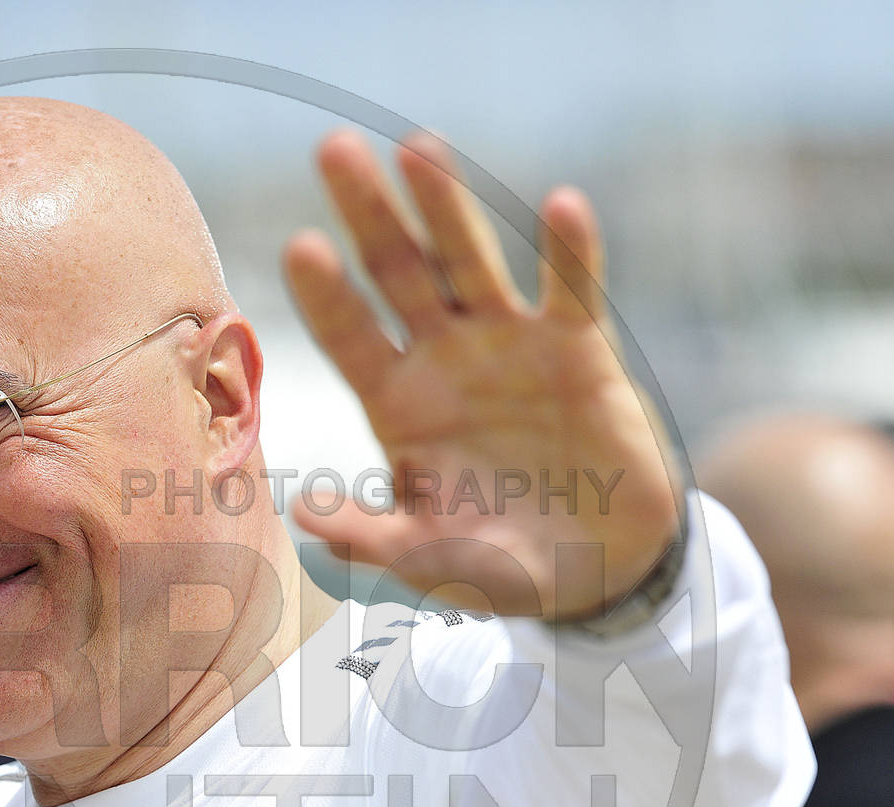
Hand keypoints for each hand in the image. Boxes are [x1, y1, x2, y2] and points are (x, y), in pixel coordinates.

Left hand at [283, 129, 682, 618]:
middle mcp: (443, 360)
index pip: (348, 336)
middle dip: (367, 215)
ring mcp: (508, 346)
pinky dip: (571, 252)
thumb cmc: (496, 564)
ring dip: (446, 207)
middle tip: (334, 150)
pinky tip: (564, 204)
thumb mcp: (427, 560)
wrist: (593, 569)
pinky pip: (573, 291)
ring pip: (471, 262)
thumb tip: (302, 512)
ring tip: (419, 148)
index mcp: (396, 403)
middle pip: (397, 274)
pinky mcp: (577, 351)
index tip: (300, 247)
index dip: (325, 295)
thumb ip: (368, 539)